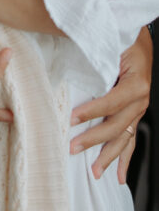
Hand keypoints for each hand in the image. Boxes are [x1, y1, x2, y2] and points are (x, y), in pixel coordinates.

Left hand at [69, 29, 151, 181]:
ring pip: (124, 137)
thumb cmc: (123, 36)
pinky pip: (130, 139)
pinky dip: (124, 157)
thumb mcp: (111, 43)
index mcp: (136, 83)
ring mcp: (139, 109)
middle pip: (116, 125)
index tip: (72, 119)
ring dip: (108, 155)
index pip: (110, 102)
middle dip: (93, 139)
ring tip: (94, 171)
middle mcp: (141, 99)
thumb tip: (70, 61)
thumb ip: (96, 55)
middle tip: (72, 147)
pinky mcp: (135, 113)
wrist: (138, 35)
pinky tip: (120, 175)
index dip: (91, 112)